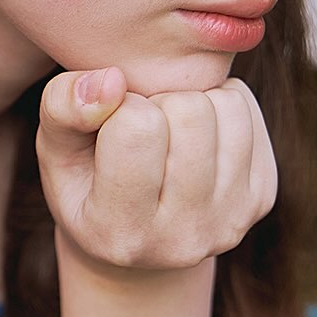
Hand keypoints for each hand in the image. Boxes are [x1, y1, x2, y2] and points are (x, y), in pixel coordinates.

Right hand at [36, 67, 276, 270]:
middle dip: (160, 101)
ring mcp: (230, 221)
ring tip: (168, 125)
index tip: (110, 123)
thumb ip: (62, 107)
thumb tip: (112, 79)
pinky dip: (220, 101)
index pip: (137, 127)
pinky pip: (247, 108)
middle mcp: (182, 238)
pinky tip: (196, 131)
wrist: (139, 236)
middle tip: (143, 124)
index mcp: (120, 231)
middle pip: (190, 112)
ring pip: (226, 106)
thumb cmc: (85, 180)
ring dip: (193, 99)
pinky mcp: (261, 199)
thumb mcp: (55, 147)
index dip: (119, 105)